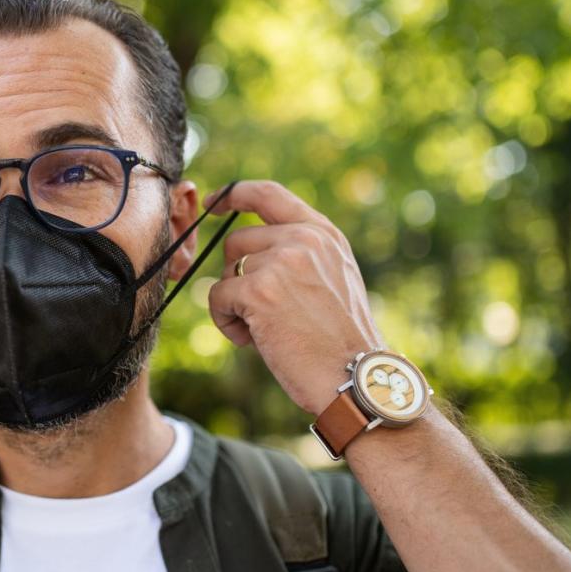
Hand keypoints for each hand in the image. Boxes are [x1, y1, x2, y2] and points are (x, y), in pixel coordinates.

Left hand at [204, 181, 387, 415]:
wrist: (356, 377)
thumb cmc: (340, 340)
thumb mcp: (331, 279)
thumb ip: (298, 254)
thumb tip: (243, 251)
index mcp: (322, 233)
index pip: (268, 194)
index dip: (234, 194)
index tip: (214, 202)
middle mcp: (303, 239)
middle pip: (236, 242)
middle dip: (238, 277)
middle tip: (262, 313)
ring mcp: (281, 262)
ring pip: (226, 274)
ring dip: (235, 306)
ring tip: (266, 331)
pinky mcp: (259, 290)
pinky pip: (218, 297)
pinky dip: (226, 322)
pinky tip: (253, 341)